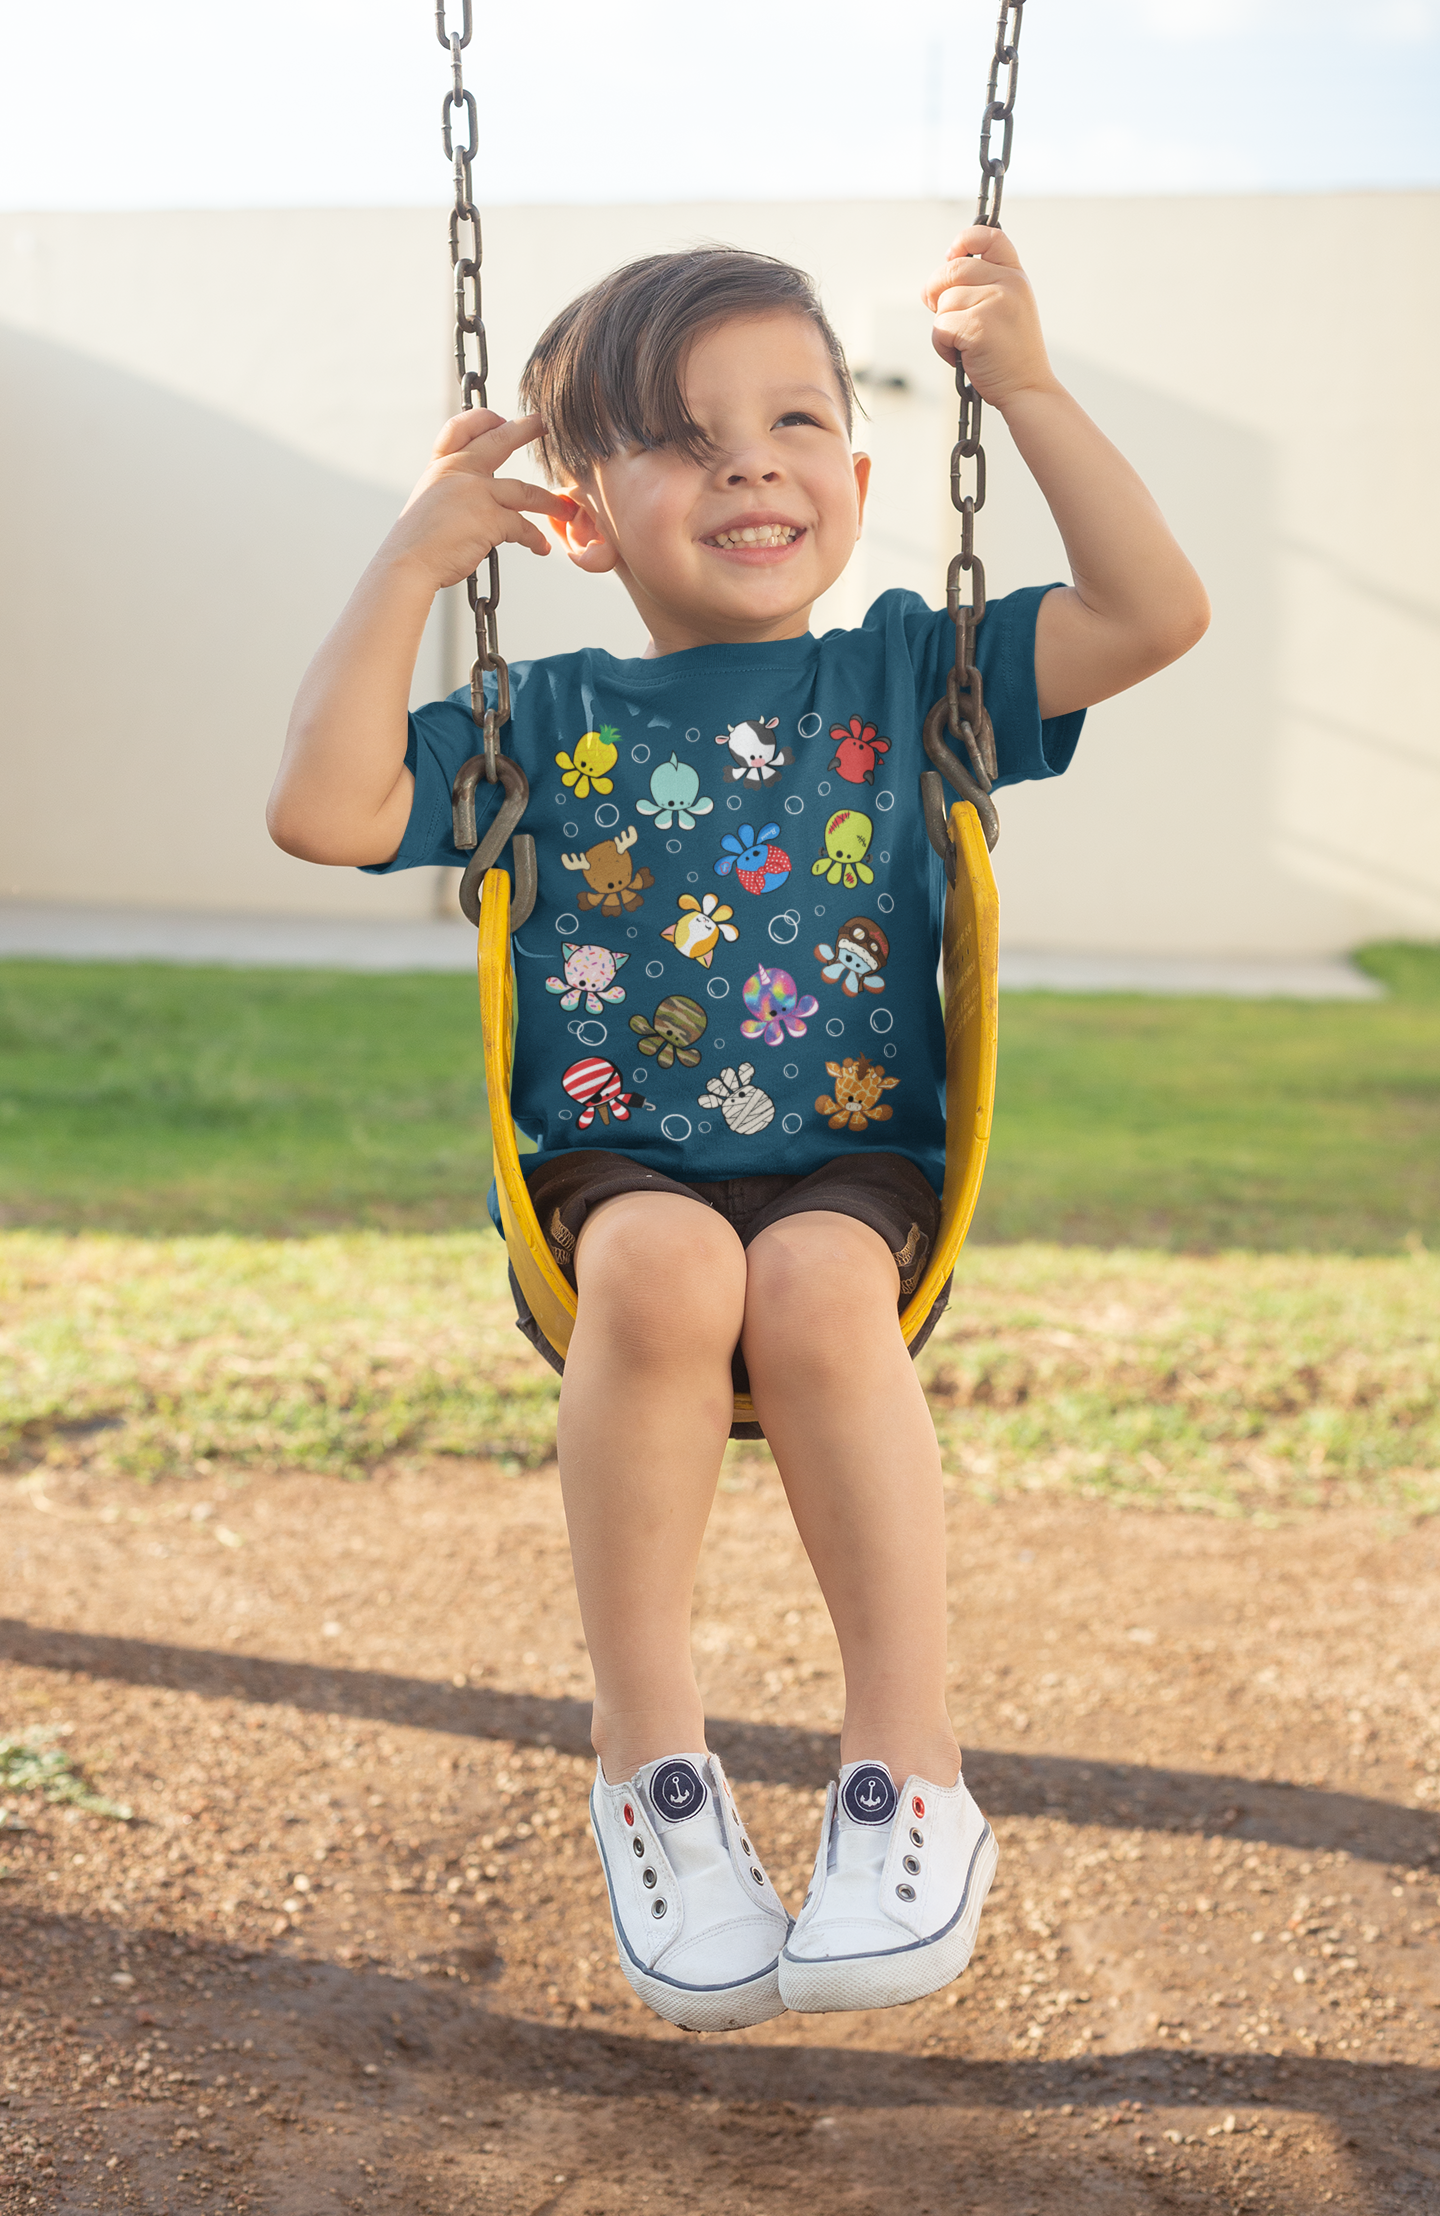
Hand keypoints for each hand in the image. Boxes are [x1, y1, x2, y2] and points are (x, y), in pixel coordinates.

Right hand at [385, 409, 576, 590]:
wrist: (407, 564)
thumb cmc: (417, 542)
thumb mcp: (428, 501)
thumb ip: (450, 490)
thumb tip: (474, 496)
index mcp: (441, 466)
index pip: (460, 428)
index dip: (483, 419)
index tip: (501, 419)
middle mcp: (459, 471)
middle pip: (500, 440)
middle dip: (527, 429)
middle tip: (545, 425)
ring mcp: (476, 493)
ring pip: (525, 491)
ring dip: (550, 502)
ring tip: (566, 509)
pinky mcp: (490, 519)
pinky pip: (523, 527)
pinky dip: (535, 540)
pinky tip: (542, 548)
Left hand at [697, 1063, 774, 1136]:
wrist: (760, 1117)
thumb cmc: (748, 1123)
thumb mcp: (741, 1126)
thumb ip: (738, 1125)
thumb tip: (738, 1129)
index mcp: (725, 1106)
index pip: (713, 1102)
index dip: (706, 1100)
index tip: (701, 1099)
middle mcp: (729, 1096)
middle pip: (719, 1089)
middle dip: (715, 1086)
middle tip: (711, 1084)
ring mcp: (737, 1090)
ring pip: (731, 1081)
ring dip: (728, 1076)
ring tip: (726, 1072)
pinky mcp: (746, 1086)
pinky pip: (745, 1077)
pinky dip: (745, 1071)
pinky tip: (744, 1065)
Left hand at [921, 225, 1054, 411]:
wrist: (1027, 388)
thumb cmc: (1008, 354)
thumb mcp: (1006, 308)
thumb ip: (981, 286)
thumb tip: (936, 280)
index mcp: (1015, 275)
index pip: (989, 235)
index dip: (964, 239)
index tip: (952, 255)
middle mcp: (1008, 283)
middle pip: (952, 269)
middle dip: (937, 292)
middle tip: (946, 316)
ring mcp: (995, 302)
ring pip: (944, 302)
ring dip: (943, 327)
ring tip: (964, 345)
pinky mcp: (978, 326)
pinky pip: (940, 327)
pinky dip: (942, 346)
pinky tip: (962, 357)